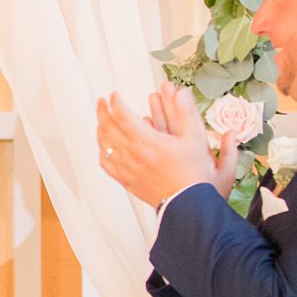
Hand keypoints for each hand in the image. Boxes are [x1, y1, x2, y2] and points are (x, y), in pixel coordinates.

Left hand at [97, 86, 224, 207]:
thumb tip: (182, 92)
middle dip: (103, 112)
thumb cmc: (194, 173)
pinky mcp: (126, 181)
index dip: (116, 103)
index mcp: (148, 142)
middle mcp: (133, 155)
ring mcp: (127, 169)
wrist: (188, 204)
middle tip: (102, 102)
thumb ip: (187, 113)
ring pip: (105, 145)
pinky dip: (103, 150)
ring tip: (102, 120)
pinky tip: (105, 146)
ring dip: (101, 129)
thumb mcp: (196, 139)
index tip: (114, 95)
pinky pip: (106, 163)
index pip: (122, 116)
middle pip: (108, 128)